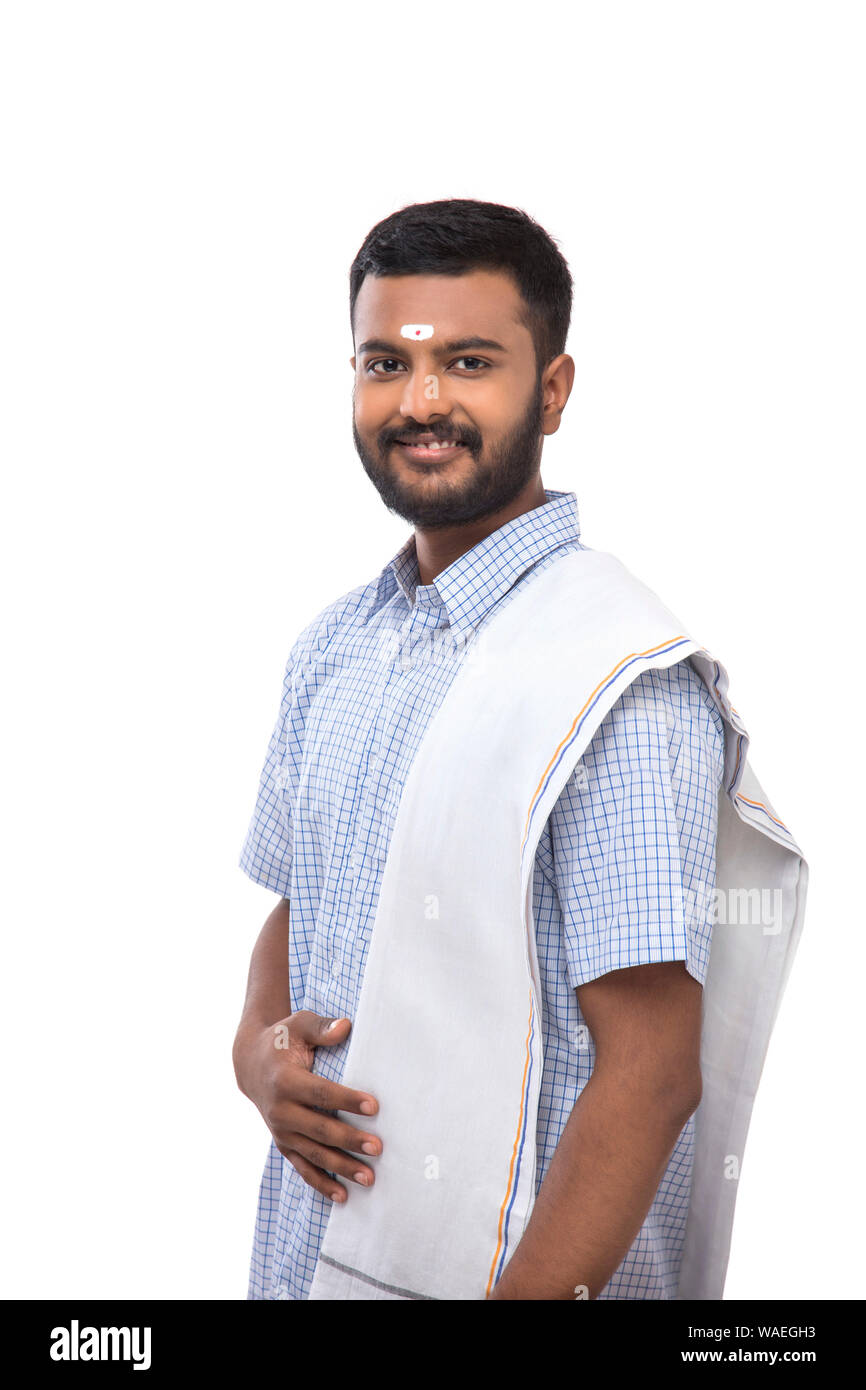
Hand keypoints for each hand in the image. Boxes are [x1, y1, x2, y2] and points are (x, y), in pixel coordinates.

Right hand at [234, 1010, 380, 1202]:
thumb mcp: (299, 1025)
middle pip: (319, 1129)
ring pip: (314, 1154)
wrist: (251, 1063)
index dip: (347, 1100)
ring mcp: (281, 1130)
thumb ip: (322, 1028)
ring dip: (341, 1167)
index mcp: (284, 1080)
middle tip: (378, 1148)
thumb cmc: (283, 1040)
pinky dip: (321, 1183)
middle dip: (349, 1140)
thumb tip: (346, 1027)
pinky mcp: (284, 1143)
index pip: (321, 1093)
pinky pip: (303, 1167)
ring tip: (369, 1177)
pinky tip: (343, 1196)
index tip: (374, 1107)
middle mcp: (280, 1109)